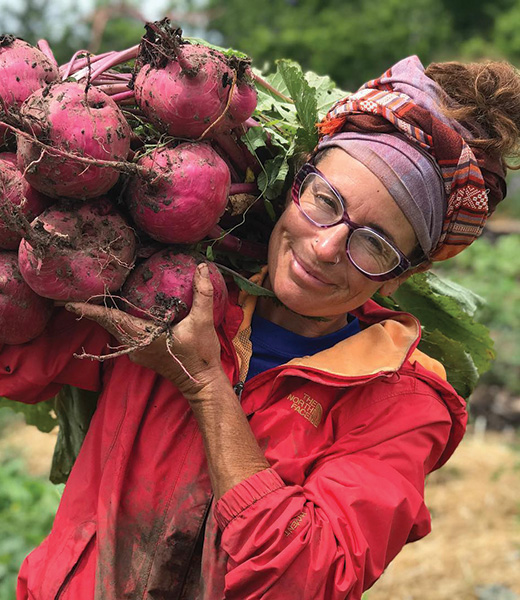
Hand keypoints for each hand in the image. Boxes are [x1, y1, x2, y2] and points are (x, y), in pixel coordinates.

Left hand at [65, 263, 225, 398]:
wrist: (202, 382)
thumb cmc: (200, 355)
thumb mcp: (203, 322)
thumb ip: (202, 293)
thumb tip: (202, 267)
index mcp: (143, 337)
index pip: (111, 319)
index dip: (90, 310)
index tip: (69, 303)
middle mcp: (134, 345)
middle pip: (108, 323)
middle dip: (91, 309)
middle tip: (71, 295)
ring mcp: (137, 351)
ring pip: (115, 328)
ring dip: (104, 315)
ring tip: (90, 298)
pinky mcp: (142, 352)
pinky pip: (125, 332)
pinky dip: (118, 320)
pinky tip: (120, 309)